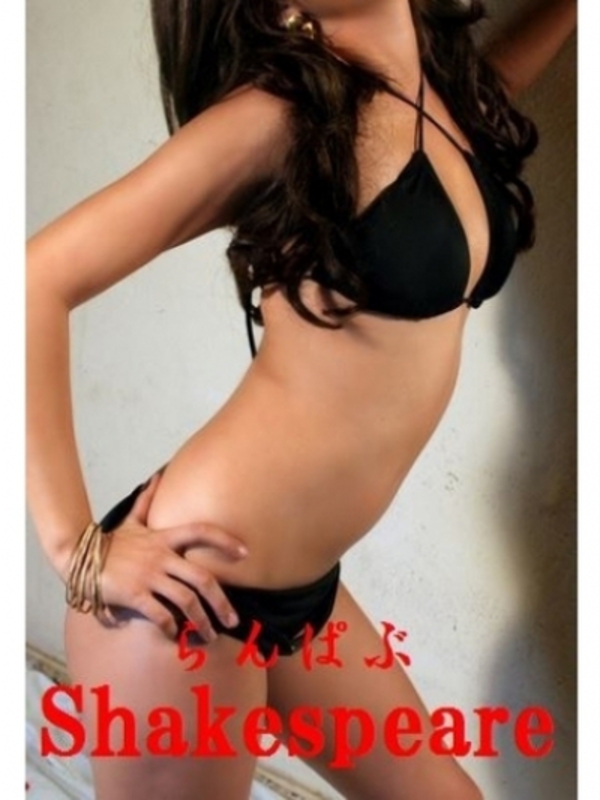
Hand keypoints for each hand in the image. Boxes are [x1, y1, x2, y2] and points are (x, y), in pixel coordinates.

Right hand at [98, 472, 246, 640]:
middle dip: (221, 601)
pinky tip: (176, 636)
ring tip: (210, 635)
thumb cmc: (111, 544)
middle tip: (232, 620)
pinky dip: (171, 628)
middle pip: (201, 578)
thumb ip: (147, 501)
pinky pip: (160, 614)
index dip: (225, 540)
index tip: (245, 553)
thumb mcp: (131, 521)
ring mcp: (148, 576)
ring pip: (185, 600)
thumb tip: (157, 476)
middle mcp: (161, 557)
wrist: (78, 558)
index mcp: (164, 538)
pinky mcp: (134, 594)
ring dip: (201, 620)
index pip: (201, 531)